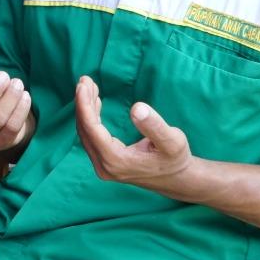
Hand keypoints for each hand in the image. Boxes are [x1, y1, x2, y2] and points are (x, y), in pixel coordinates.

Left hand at [74, 76, 192, 187]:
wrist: (177, 179)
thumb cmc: (175, 158)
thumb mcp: (173, 141)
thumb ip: (154, 126)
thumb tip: (136, 108)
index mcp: (117, 161)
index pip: (92, 129)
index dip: (84, 105)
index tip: (83, 84)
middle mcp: (105, 167)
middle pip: (85, 130)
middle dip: (83, 103)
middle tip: (85, 80)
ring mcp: (103, 167)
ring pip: (86, 134)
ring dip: (86, 110)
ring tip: (89, 86)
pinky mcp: (105, 164)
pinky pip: (91, 138)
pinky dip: (90, 119)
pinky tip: (95, 103)